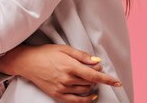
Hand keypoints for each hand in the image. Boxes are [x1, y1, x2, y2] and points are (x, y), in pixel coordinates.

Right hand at [0, 44, 121, 102]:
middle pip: (90, 82)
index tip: (117, 82)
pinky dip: (86, 99)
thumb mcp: (64, 49)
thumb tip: (97, 61)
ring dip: (91, 86)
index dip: (107, 79)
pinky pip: (76, 101)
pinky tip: (91, 95)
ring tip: (89, 78)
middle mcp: (67, 79)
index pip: (93, 75)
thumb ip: (82, 56)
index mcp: (70, 66)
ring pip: (85, 91)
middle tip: (95, 69)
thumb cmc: (46, 53)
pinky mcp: (57, 95)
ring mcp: (62, 88)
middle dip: (96, 77)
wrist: (28, 62)